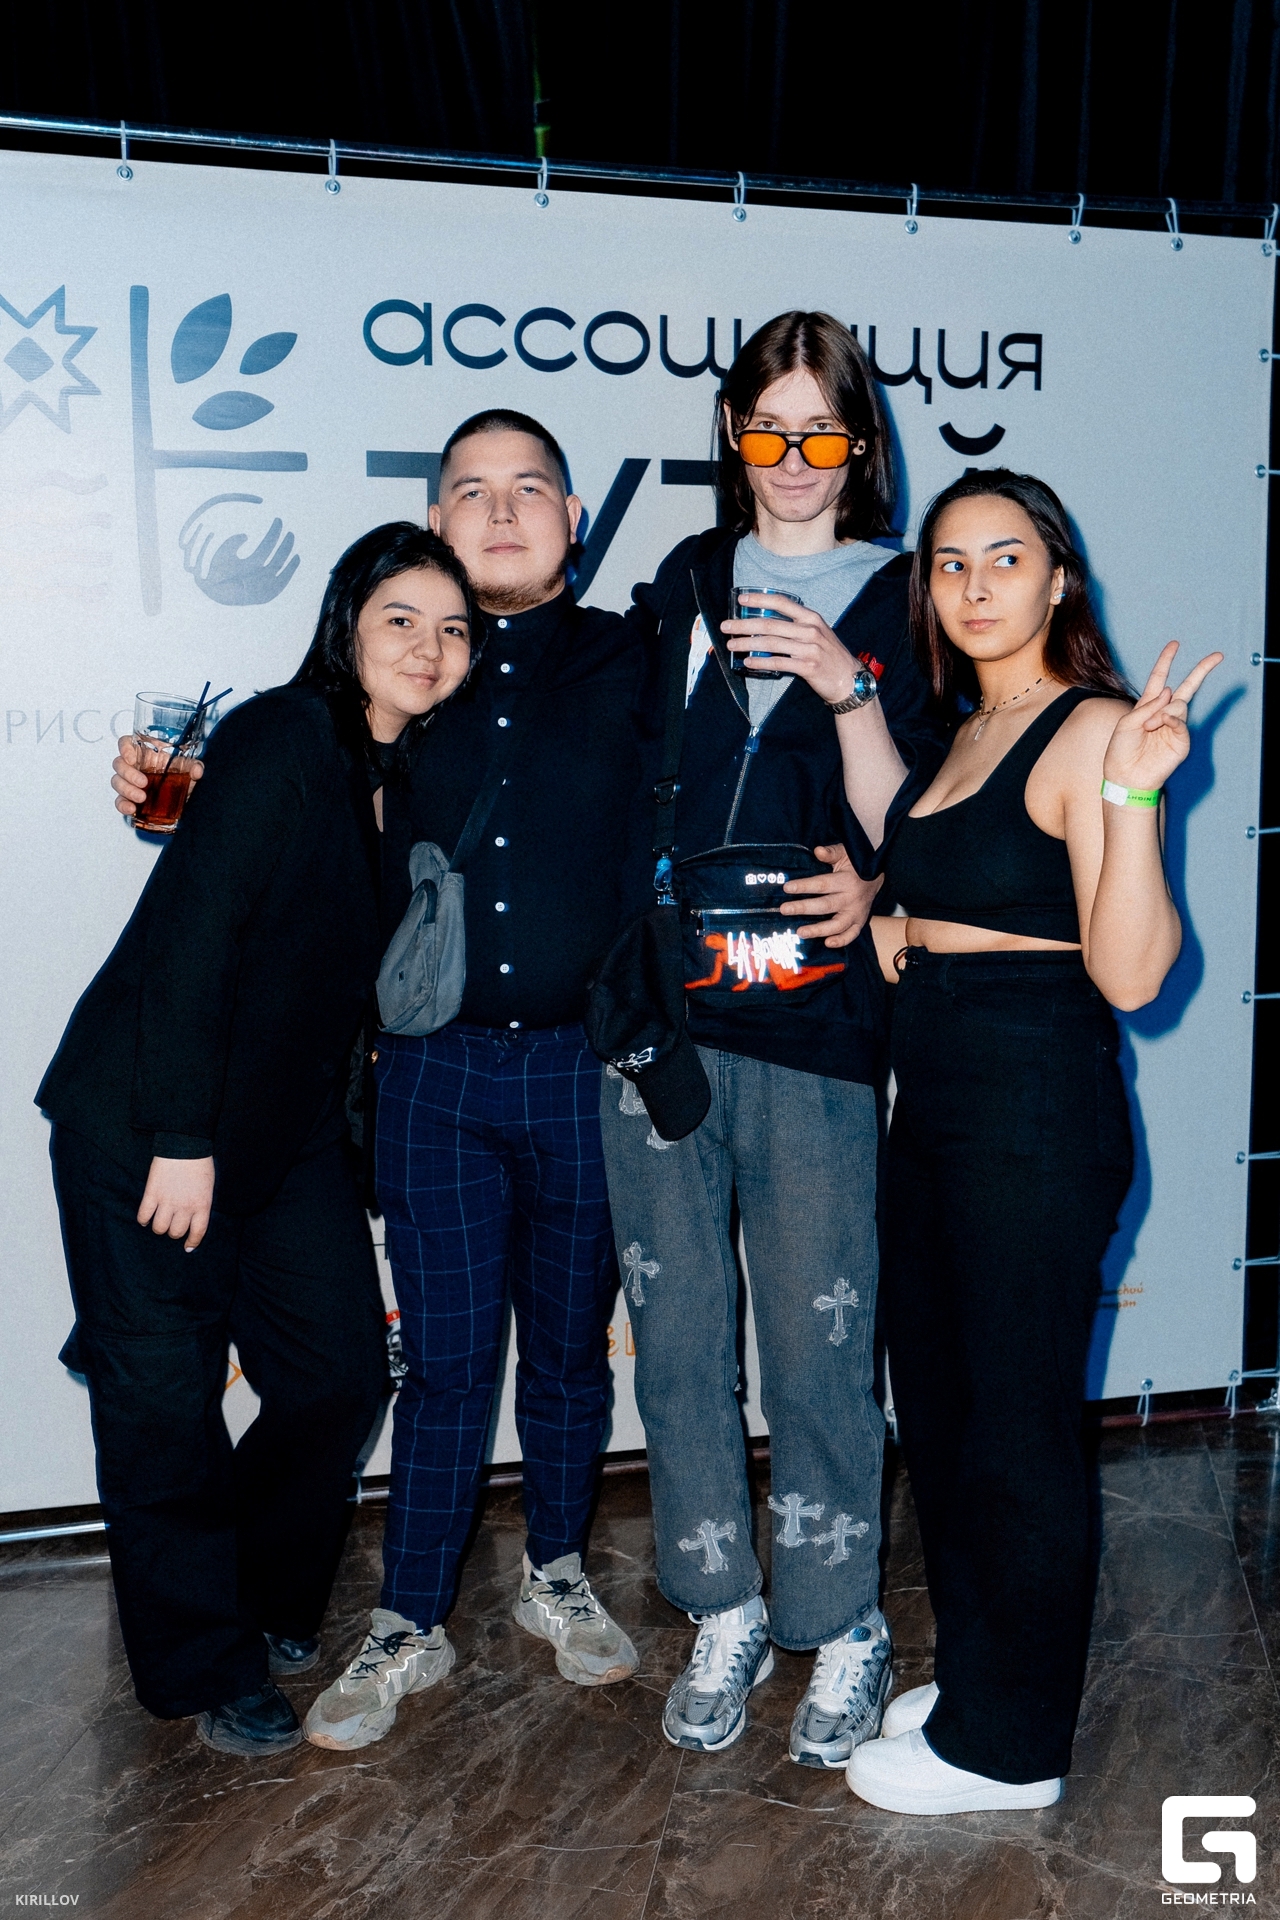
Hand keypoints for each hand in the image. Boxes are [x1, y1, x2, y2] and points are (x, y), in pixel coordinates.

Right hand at [112, 735, 204, 816]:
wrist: (183, 798)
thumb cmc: (180, 776)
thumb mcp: (189, 769)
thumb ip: (195, 766)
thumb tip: (197, 770)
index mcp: (146, 754)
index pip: (126, 743)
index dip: (124, 748)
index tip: (131, 757)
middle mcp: (135, 766)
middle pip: (119, 764)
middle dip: (128, 774)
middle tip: (144, 783)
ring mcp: (130, 783)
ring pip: (117, 782)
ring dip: (126, 790)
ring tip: (141, 798)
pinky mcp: (130, 799)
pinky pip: (119, 801)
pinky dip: (122, 805)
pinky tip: (131, 809)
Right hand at [137, 1156, 214, 1250]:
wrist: (184, 1143)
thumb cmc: (199, 1162)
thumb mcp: (207, 1186)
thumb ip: (200, 1203)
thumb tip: (193, 1217)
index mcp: (202, 1205)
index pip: (198, 1232)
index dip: (192, 1241)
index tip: (187, 1246)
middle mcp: (185, 1207)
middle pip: (175, 1232)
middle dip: (173, 1230)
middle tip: (171, 1223)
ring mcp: (167, 1201)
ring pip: (159, 1228)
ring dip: (158, 1226)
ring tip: (159, 1219)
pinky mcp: (152, 1194)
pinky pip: (144, 1216)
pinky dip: (143, 1219)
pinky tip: (145, 1216)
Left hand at [722, 596, 860, 705]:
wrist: (848, 679)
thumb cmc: (829, 655)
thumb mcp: (817, 633)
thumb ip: (796, 626)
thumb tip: (765, 624)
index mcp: (811, 618)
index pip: (782, 603)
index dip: (760, 599)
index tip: (741, 600)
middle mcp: (810, 630)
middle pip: (770, 624)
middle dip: (744, 625)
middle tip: (726, 627)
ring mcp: (809, 649)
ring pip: (771, 643)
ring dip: (747, 644)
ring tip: (731, 645)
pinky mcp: (807, 667)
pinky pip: (778, 663)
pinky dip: (761, 663)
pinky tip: (747, 662)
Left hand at [780, 844, 883, 946]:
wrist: (877, 877)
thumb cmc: (856, 864)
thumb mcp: (845, 853)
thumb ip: (831, 853)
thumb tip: (817, 850)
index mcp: (846, 880)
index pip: (822, 884)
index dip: (804, 886)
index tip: (787, 888)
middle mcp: (851, 898)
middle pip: (825, 906)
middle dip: (803, 908)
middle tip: (784, 910)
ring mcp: (857, 913)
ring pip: (837, 925)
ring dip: (819, 930)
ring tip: (800, 932)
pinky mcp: (860, 922)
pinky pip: (852, 935)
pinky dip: (841, 941)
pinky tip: (827, 943)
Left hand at [1102, 642, 1223, 793]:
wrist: (1126, 777)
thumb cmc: (1121, 751)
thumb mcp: (1127, 723)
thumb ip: (1147, 706)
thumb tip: (1170, 691)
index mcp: (1148, 706)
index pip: (1159, 678)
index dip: (1166, 661)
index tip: (1174, 644)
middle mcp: (1164, 713)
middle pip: (1187, 687)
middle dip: (1202, 670)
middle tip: (1218, 655)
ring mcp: (1175, 727)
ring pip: (1179, 705)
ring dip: (1162, 712)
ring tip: (1149, 726)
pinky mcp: (1181, 741)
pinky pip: (1181, 722)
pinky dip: (1171, 719)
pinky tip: (1160, 724)